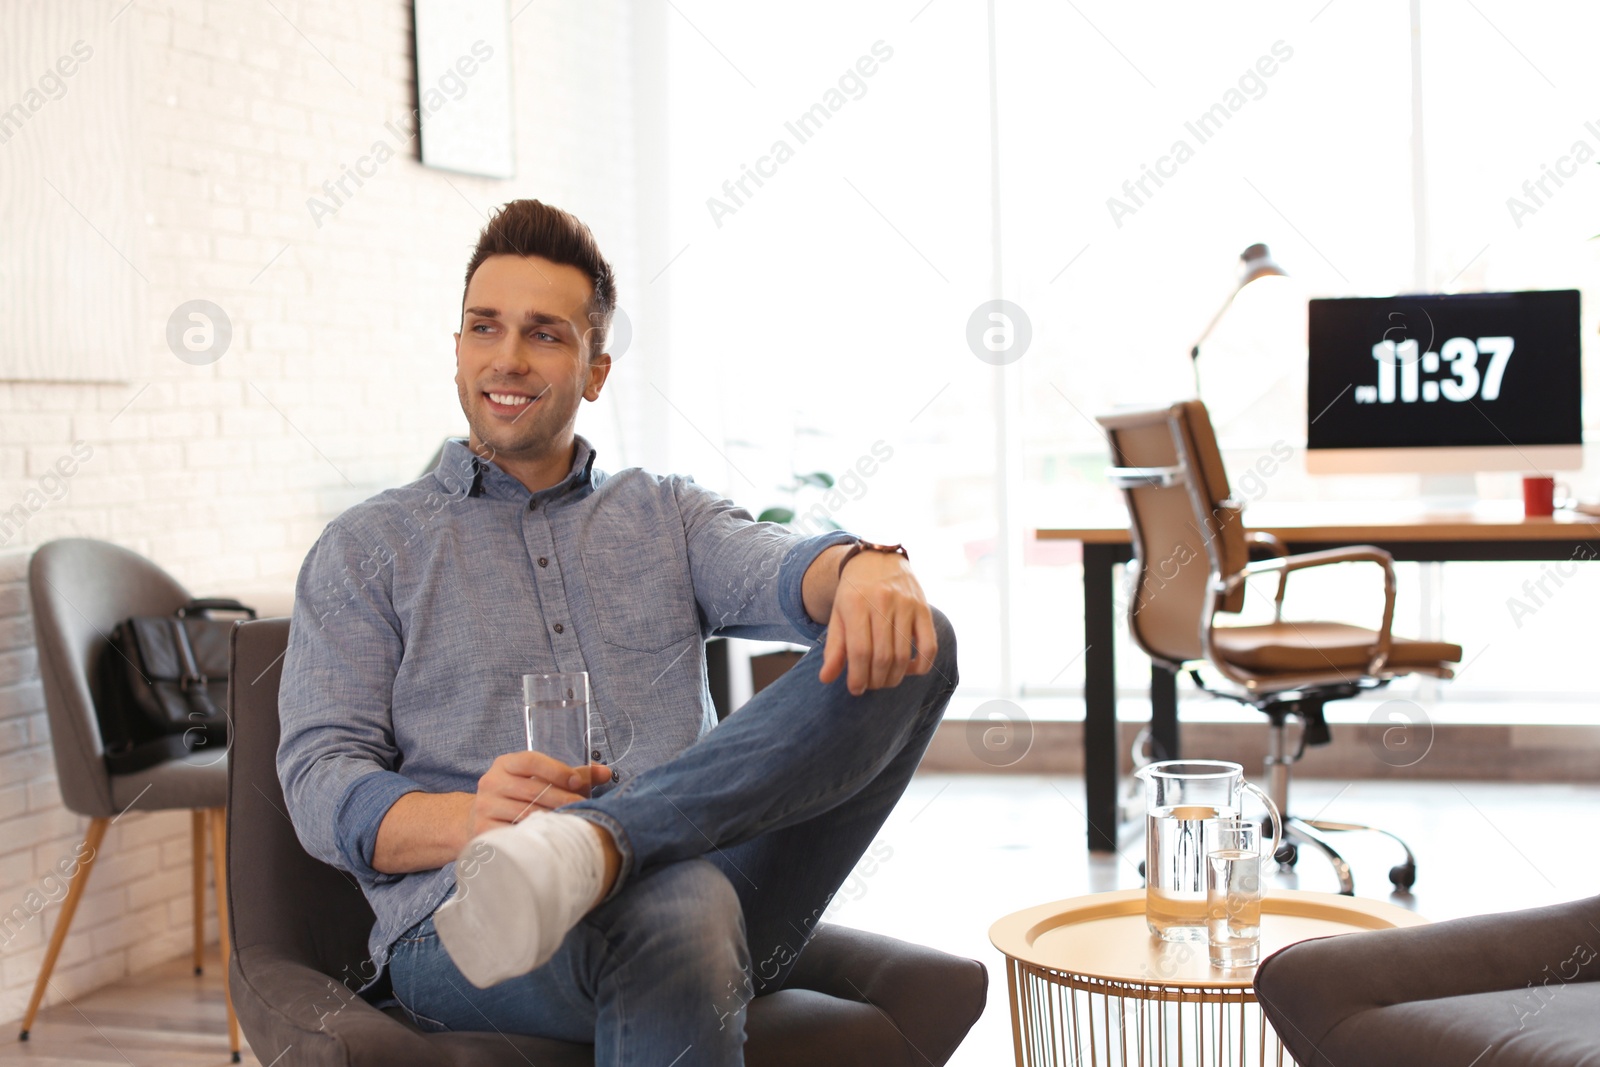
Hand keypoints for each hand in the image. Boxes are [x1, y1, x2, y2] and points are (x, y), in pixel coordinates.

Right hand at [467, 750, 612, 837]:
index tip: (579, 782)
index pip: (531, 761)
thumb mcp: (538, 779)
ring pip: (527, 814)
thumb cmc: (519, 796)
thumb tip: (605, 772)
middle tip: (585, 809)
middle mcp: (491, 782)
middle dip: (563, 799)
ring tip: (573, 824)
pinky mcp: (484, 831)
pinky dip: (536, 836)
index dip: (557, 770)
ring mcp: (485, 807)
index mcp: (505, 764)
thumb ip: (572, 774)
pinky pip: (516, 833)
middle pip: (533, 790)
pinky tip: (552, 838)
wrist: (478, 820)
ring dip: (553, 820)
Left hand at [818, 552, 937, 695]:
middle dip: (876, 680)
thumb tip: (826, 679)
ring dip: (894, 677)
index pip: (859, 651)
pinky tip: (909, 670)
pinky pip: (929, 645)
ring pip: (903, 654)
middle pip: (882, 656)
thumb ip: (833, 648)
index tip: (855, 689)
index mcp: (855, 604)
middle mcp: (882, 602)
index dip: (858, 677)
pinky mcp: (923, 608)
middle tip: (870, 685)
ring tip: (885, 680)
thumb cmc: (854, 593)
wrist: (878, 559)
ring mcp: (906, 604)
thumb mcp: (838, 615)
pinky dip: (921, 665)